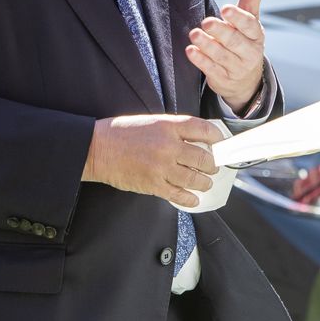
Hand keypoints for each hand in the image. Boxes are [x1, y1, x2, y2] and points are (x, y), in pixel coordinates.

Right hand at [83, 114, 222, 207]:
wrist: (99, 149)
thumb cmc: (122, 133)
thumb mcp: (152, 122)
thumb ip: (173, 130)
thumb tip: (196, 140)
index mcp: (168, 126)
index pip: (203, 130)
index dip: (217, 138)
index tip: (221, 143)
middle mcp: (169, 146)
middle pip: (203, 158)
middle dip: (213, 165)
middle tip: (214, 167)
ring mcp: (162, 167)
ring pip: (194, 179)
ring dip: (204, 182)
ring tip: (205, 183)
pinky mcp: (154, 185)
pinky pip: (179, 195)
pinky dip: (190, 198)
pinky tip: (194, 198)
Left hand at [186, 0, 268, 113]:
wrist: (245, 79)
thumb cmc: (244, 39)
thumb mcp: (250, 19)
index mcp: (256, 35)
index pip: (250, 25)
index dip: (238, 18)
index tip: (226, 9)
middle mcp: (249, 52)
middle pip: (235, 41)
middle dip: (221, 31)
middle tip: (206, 22)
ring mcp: (237, 68)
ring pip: (221, 56)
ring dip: (207, 45)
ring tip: (194, 35)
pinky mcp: (223, 79)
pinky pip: (212, 70)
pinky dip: (201, 61)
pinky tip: (191, 51)